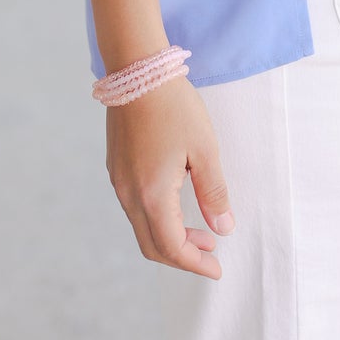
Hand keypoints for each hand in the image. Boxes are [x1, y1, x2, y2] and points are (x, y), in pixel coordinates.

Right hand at [105, 74, 234, 279]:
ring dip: (170, 237)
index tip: (217, 269)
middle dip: (182, 256)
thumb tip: (223, 229)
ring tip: (201, 230)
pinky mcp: (116, 168)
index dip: (195, 264)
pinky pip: (134, 208)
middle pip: (152, 245)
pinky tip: (177, 205)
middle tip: (211, 254)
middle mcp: (129, 194)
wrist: (136, 71)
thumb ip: (213, 193)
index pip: (172, 247)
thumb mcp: (204, 149)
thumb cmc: (174, 107)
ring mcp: (119, 182)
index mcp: (152, 194)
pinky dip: (156, 219)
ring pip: (142, 227)